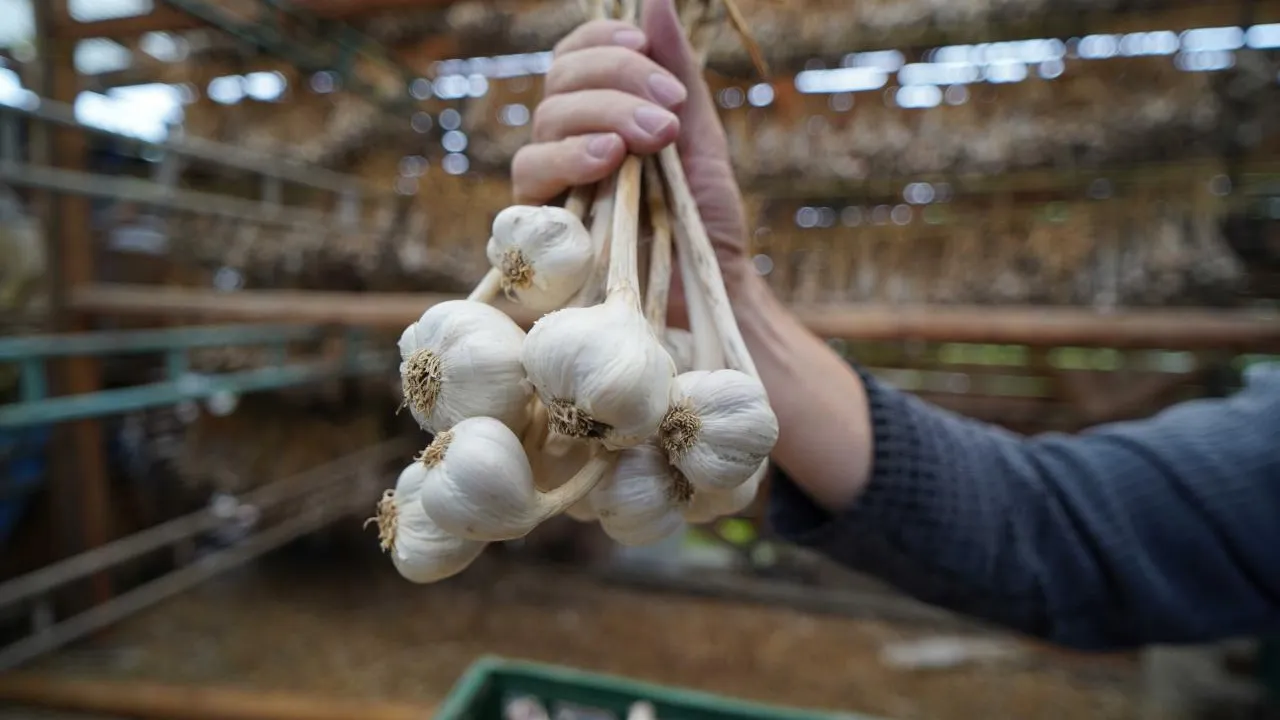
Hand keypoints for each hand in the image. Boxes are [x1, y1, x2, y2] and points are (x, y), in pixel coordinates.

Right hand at [511, 0, 753, 304]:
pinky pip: (532, 176)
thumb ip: (676, 73)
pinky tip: (608, 160)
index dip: (601, 40)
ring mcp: (550, 185)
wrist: (711, 290)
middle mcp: (566, 145)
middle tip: (668, 112)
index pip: (574, 57)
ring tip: (649, 140)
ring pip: (545, 122)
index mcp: (598, 118)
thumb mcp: (698, 138)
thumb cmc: (703, 221)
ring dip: (600, 116)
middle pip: (560, 82)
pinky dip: (569, 158)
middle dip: (616, 80)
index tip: (644, 44)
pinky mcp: (539, 227)